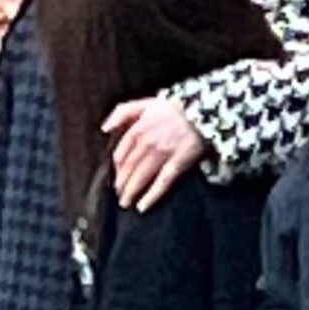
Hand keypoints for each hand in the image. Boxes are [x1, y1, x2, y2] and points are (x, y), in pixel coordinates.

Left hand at [106, 96, 207, 210]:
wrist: (203, 110)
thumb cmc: (175, 106)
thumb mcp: (145, 103)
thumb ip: (122, 112)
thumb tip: (105, 128)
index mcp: (138, 129)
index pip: (121, 154)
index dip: (117, 167)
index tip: (117, 175)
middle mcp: (147, 143)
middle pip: (128, 168)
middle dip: (121, 183)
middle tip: (119, 193)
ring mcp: (162, 154)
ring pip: (141, 177)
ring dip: (131, 192)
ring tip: (126, 203)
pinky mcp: (178, 163)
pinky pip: (162, 183)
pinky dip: (151, 196)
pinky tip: (143, 206)